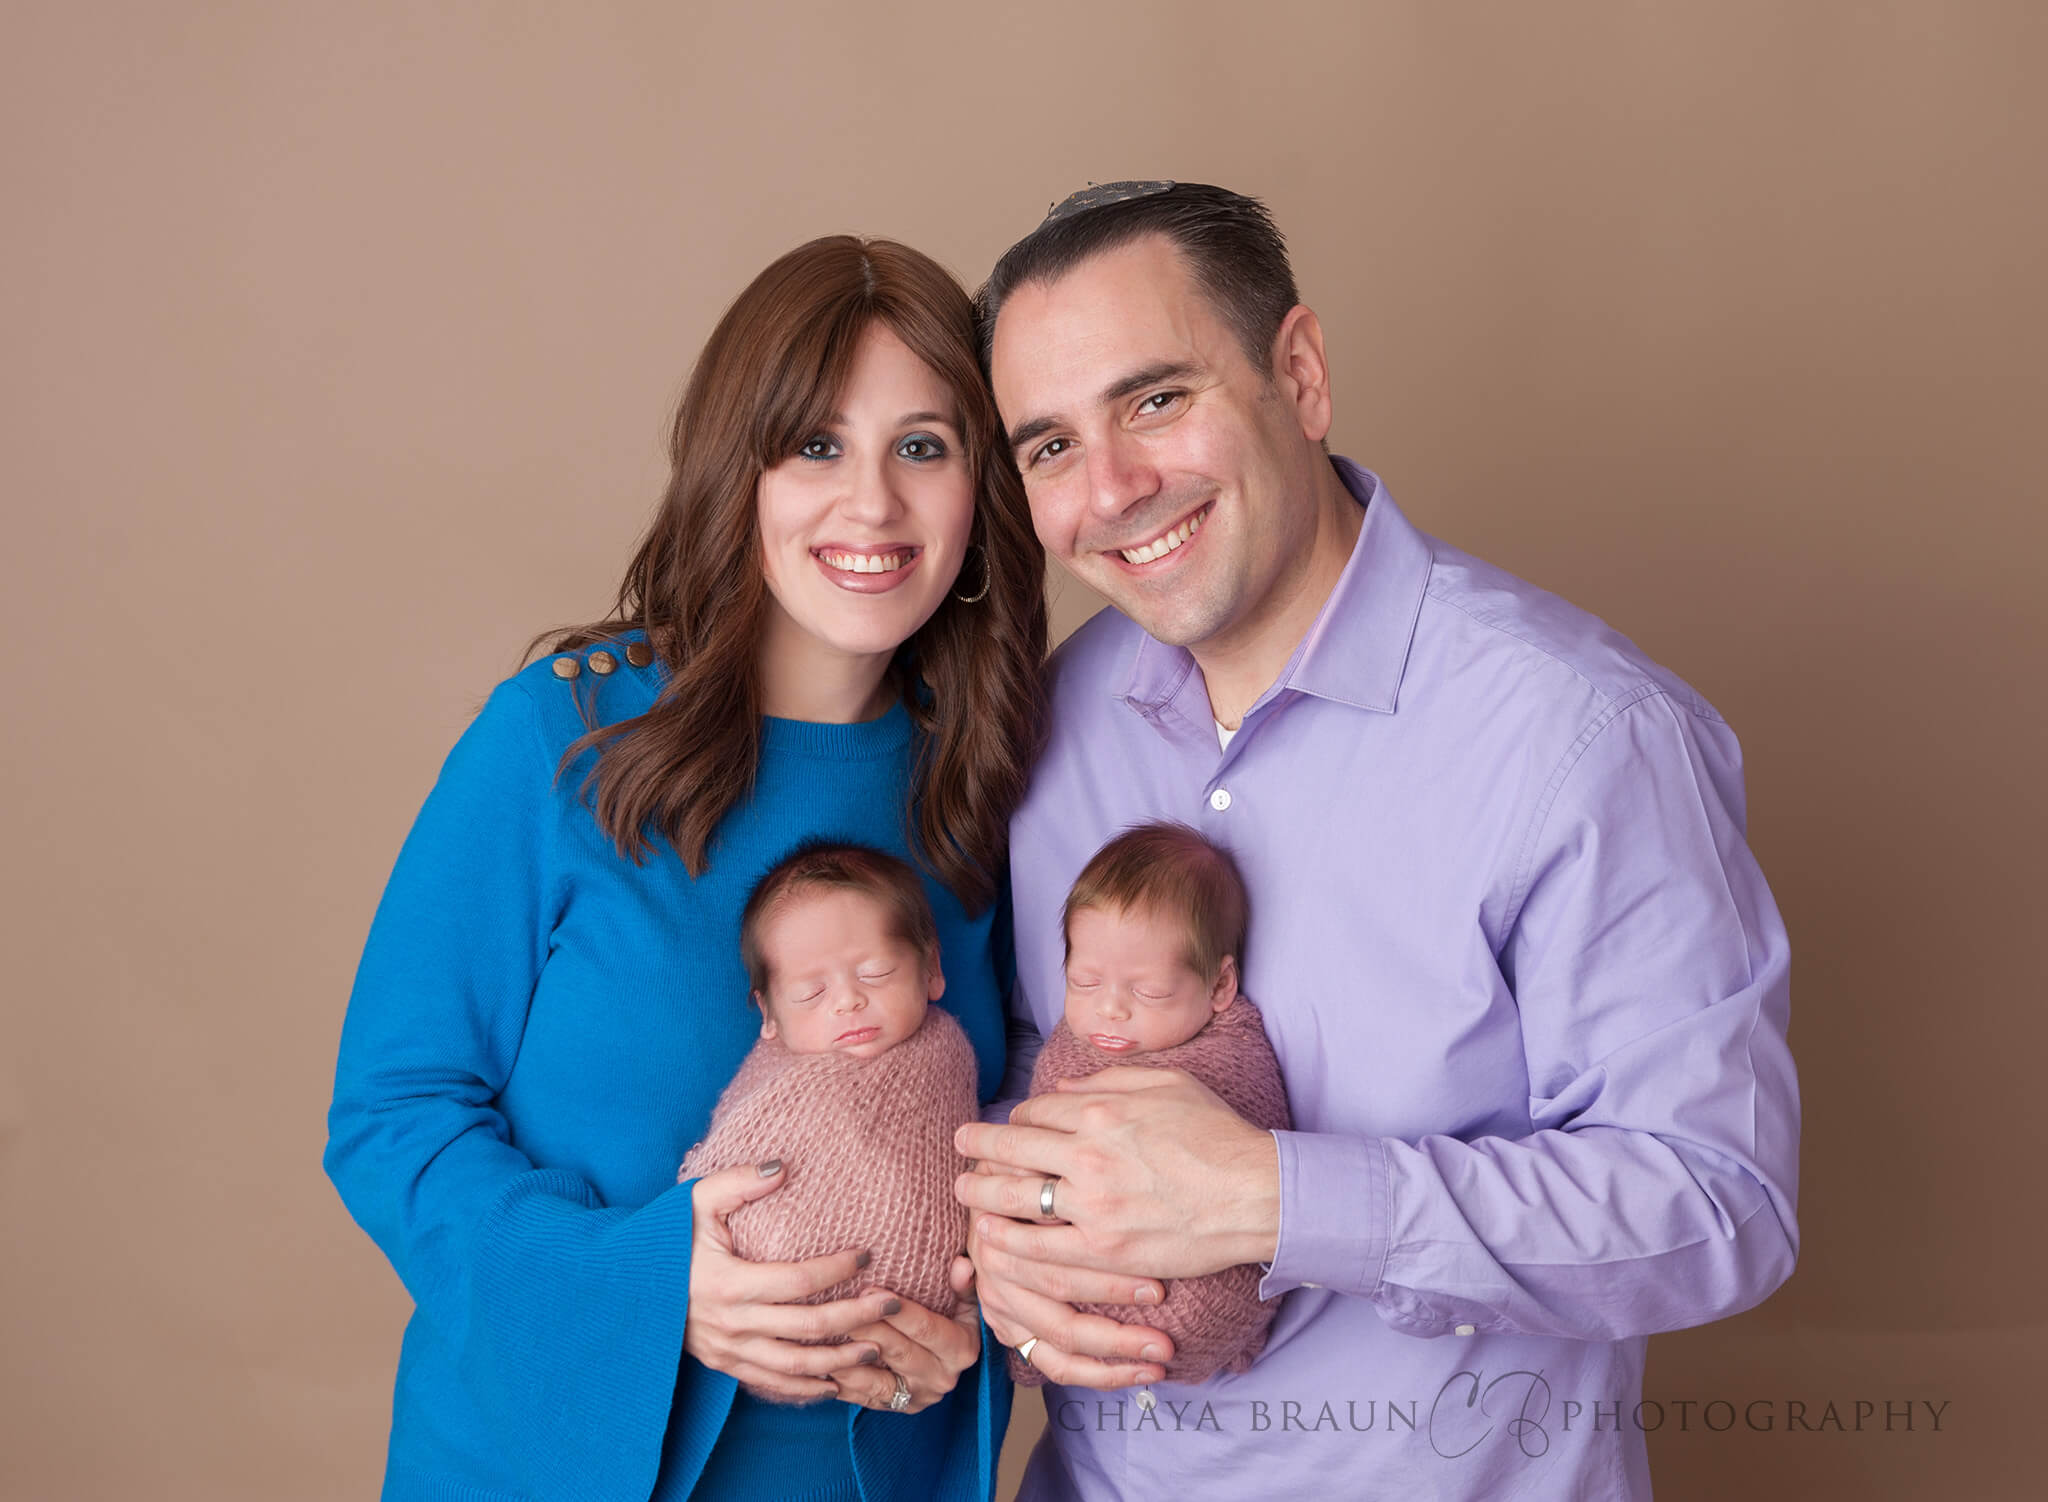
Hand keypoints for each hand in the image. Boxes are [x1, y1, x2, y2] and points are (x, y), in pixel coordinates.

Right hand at [684, 1161, 902, 1402]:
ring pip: (796, 1365)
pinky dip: (806, 1388)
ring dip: (840, 1359)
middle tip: (894, 1304)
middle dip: (857, 1317)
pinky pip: (771, 1383)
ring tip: (878, 1349)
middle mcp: (731, 1323)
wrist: (624, 1286)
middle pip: (807, 1327)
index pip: (797, 1281)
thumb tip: (783, 1167)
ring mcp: (728, 1350)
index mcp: (728, 1283)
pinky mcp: (724, 1364)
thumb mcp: (696, 1201)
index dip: (836, 1269)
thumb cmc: (664, 1238)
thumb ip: (739, 1182)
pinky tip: (835, 1383)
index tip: (868, 1255)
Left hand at [826, 1255, 983, 1412]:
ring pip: (876, 1380)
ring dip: (849, 1360)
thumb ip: (964, 1284)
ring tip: (823, 1338)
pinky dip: (842, 1383)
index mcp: (961, 1349)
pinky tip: (821, 1365)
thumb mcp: (966, 1300)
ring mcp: (917, 1396)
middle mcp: (942, 1377)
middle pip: (898, 1352)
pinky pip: (864, 1398)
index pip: (926, 1328)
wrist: (946, 1358)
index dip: (899, 1310)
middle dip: (868, 1328)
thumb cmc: (953, 1315)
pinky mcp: (895, 1407)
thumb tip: (961, 1265)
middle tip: (839, 1308)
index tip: (869, 1287)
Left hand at [956, 1068, 1279, 1280]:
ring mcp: (1093, 1205)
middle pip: (1011, 1148)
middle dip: (977, 1145)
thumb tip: (1061, 1091)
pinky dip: (1009, 1240)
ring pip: (1015, 1197)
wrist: (1255, 1193)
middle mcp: (1088, 1155)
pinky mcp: (1105, 1249)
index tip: (1009, 1126)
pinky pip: (1041, 1247)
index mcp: (1101, 1111)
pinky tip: (990, 1236)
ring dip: (980, 1192)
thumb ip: (1109, 1082)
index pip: (1036, 1111)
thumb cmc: (1217, 1134)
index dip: (1016, 1118)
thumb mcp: (1167, 1084)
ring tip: (963, 1191)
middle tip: (959, 1146)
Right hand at [964, 1186, 1170, 1390]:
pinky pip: (1056, 1364)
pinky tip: (1138, 1374)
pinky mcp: (1012, 1332)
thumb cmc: (1019, 1174)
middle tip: (1166, 1335)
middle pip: (1061, 1310)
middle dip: (1119, 1325)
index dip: (1109, 1282)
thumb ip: (1045, 1177)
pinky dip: (1098, 1375)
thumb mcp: (1027, 1165)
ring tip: (1161, 1359)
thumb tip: (1079, 1196)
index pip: (1058, 1268)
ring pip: (1060, 1343)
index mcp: (1004, 1235)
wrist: (981, 1202)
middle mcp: (999, 1276)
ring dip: (1114, 1356)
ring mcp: (1003, 1308)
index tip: (1160, 1289)